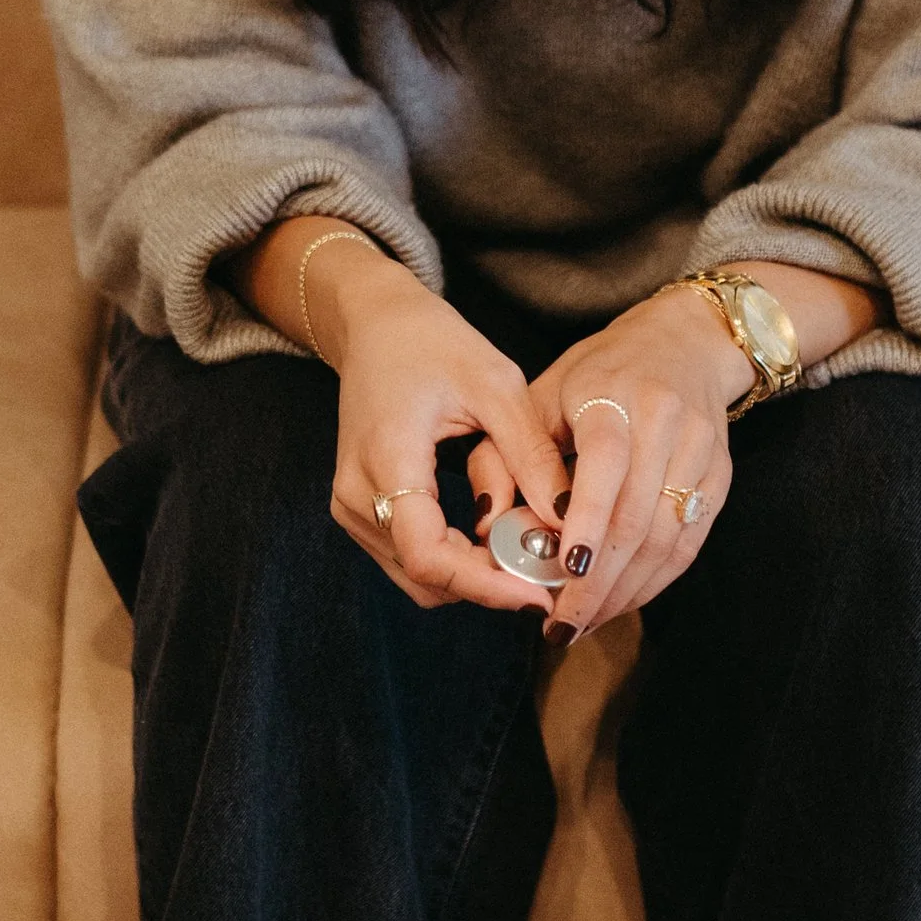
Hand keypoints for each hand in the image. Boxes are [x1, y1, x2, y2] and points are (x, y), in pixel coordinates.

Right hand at [316, 248, 567, 613]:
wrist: (375, 326)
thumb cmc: (434, 344)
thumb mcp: (496, 385)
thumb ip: (531, 455)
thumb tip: (569, 521)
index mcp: (388, 457)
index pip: (429, 556)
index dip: (486, 586)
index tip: (540, 594)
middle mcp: (357, 494)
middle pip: (426, 578)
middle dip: (490, 584)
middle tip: (549, 572)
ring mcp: (351, 507)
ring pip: (418, 578)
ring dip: (475, 577)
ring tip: (528, 550)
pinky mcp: (358, 511)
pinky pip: (410, 560)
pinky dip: (456, 562)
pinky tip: (496, 538)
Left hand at [494, 284, 753, 641]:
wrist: (683, 342)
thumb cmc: (594, 373)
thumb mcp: (536, 394)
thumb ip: (507, 457)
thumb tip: (494, 529)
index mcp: (613, 393)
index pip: (607, 463)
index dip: (588, 522)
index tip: (565, 572)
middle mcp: (666, 419)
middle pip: (638, 514)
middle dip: (599, 580)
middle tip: (561, 622)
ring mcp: (700, 449)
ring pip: (667, 537)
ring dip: (625, 590)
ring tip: (585, 622)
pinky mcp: (720, 475)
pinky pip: (690, 541)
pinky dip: (655, 580)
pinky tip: (621, 601)